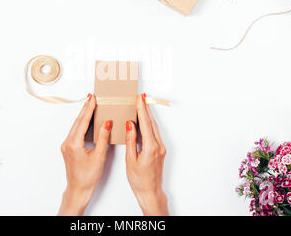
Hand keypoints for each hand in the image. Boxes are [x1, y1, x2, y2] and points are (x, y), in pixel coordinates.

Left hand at [58, 94, 111, 215]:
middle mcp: (68, 143)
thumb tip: (106, 123)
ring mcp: (66, 145)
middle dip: (85, 108)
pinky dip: (81, 124)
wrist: (78, 189)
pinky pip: (75, 131)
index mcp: (74, 144)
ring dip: (83, 115)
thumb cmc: (88, 177)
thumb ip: (103, 138)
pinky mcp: (68, 148)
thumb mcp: (99, 156)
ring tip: (90, 105)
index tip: (93, 99)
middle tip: (92, 97)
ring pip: (75, 126)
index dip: (89, 109)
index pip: (83, 122)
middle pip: (78, 121)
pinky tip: (86, 120)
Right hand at [125, 94, 168, 215]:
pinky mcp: (160, 150)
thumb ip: (130, 141)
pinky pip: (154, 133)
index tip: (139, 99)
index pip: (145, 123)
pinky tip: (144, 121)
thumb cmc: (139, 180)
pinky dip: (149, 125)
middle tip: (141, 97)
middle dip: (146, 109)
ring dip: (148, 116)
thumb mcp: (130, 160)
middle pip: (151, 123)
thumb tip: (130, 125)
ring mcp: (161, 148)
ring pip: (154, 127)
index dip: (142, 110)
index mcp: (150, 147)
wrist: (150, 192)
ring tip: (142, 105)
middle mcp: (158, 146)